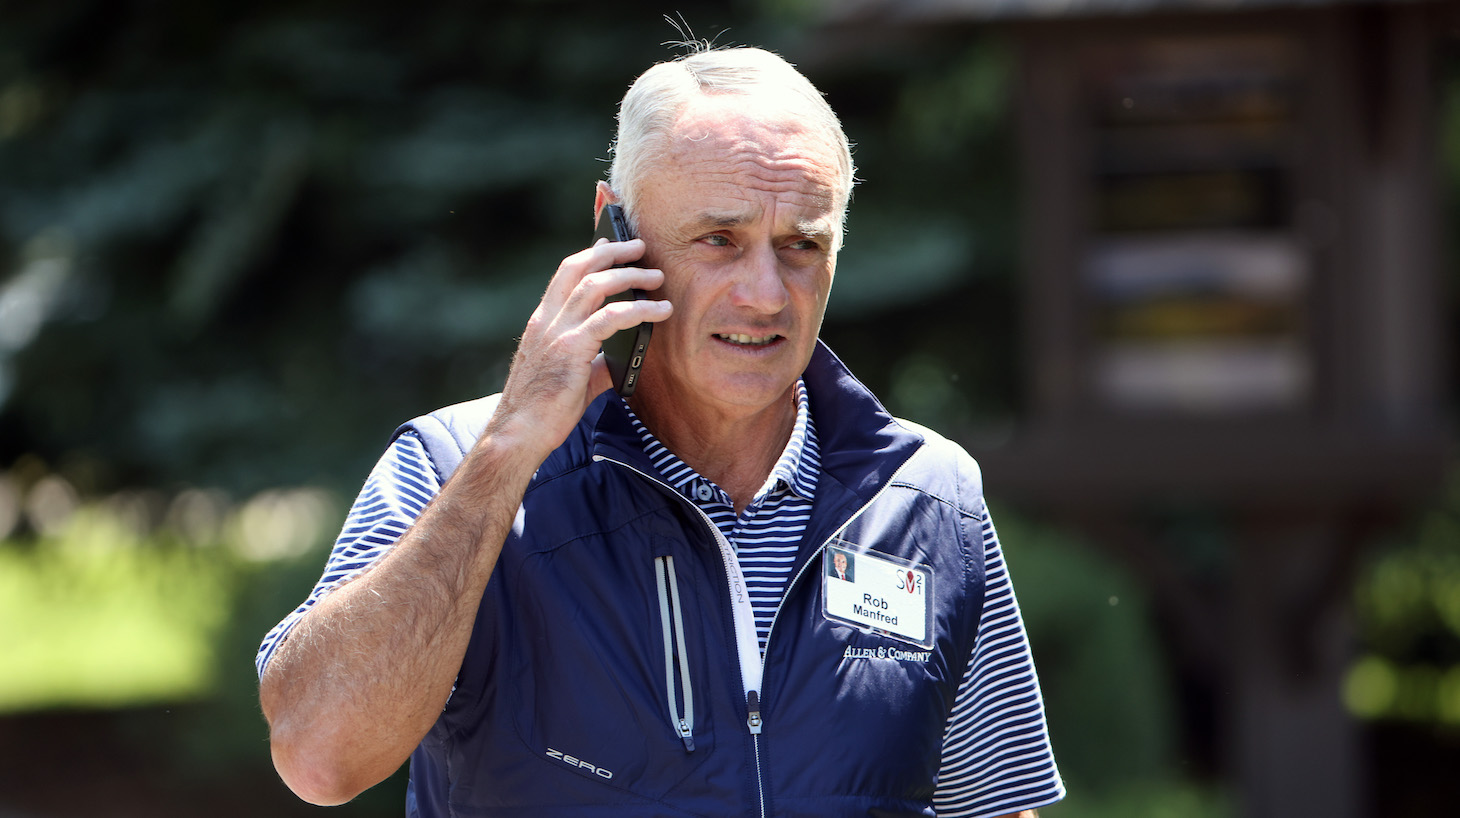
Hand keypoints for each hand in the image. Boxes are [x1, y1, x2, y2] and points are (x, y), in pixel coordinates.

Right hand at [491, 237, 670, 456]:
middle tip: (639, 246)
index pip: (565, 276)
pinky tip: (660, 311)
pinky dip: (639, 310)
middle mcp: (546, 321)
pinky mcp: (571, 349)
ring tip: (657, 276)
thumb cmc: (543, 411)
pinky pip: (610, 318)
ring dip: (630, 275)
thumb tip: (617, 361)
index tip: (608, 243)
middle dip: (612, 252)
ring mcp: (556, 332)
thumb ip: (592, 363)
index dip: (588, 256)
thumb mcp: (571, 378)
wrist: (519, 434)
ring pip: (595, 285)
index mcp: (542, 323)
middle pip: (578, 268)